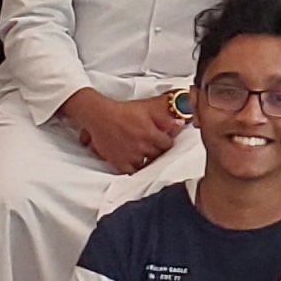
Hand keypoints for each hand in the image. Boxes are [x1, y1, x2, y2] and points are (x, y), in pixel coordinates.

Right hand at [61, 86, 183, 174]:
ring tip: (143, 153)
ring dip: (146, 160)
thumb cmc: (122, 111)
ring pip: (146, 164)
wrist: (100, 117)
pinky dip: (134, 168)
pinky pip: (132, 172)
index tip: (163, 141)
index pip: (168, 144)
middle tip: (152, 147)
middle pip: (158, 155)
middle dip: (157, 151)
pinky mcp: (120, 163)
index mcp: (150, 133)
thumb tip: (180, 124)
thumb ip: (165, 117)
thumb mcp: (147, 108)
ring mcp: (131, 156)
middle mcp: (142, 147)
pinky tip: (134, 162)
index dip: (166, 142)